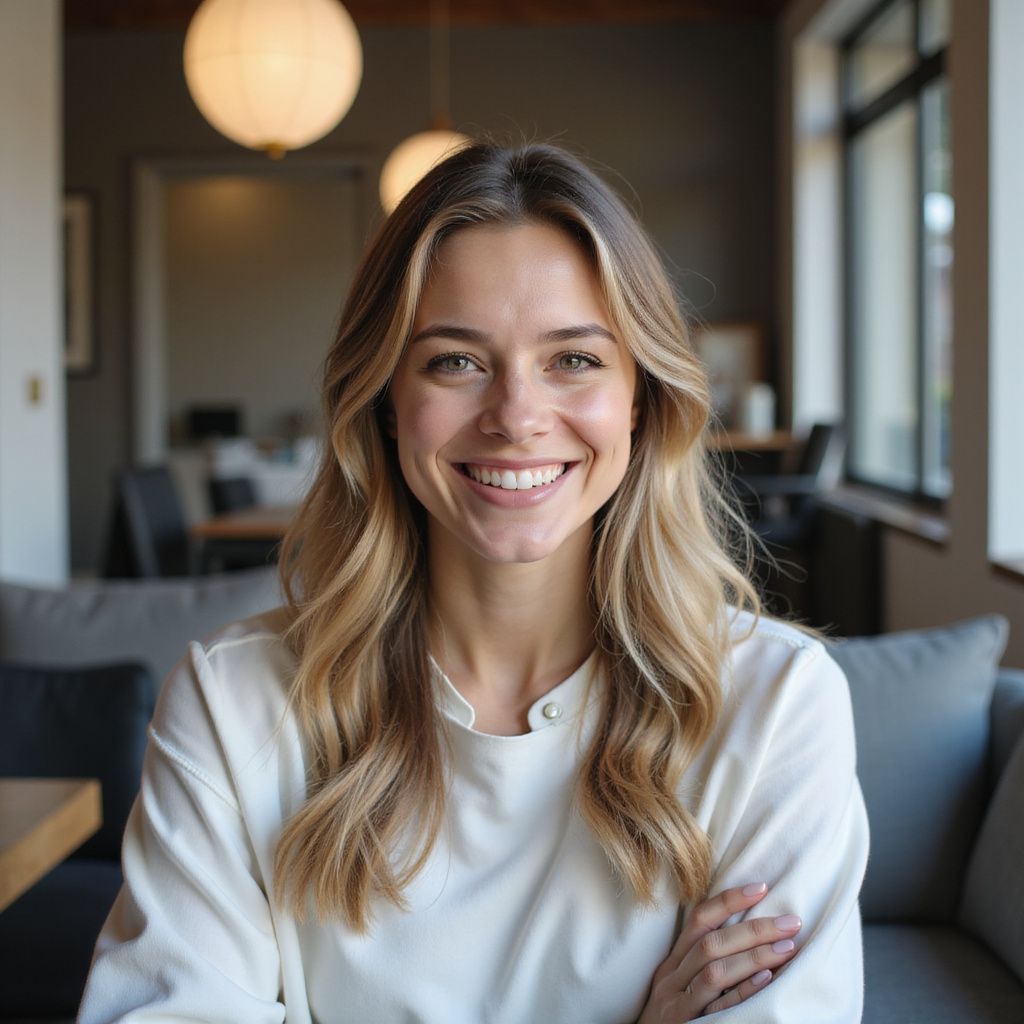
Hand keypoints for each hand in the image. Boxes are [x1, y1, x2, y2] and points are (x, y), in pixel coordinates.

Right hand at [636, 883, 800, 1021]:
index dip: (729, 901)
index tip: (762, 888)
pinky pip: (718, 1008)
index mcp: (672, 963)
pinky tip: (766, 980)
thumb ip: (700, 963)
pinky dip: (742, 991)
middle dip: (754, 930)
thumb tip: (747, 936)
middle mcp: (672, 978)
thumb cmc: (669, 1020)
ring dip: (754, 956)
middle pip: (712, 944)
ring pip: (715, 971)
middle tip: (790, 922)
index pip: (699, 920)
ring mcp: (678, 1003)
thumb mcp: (678, 985)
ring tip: (787, 947)